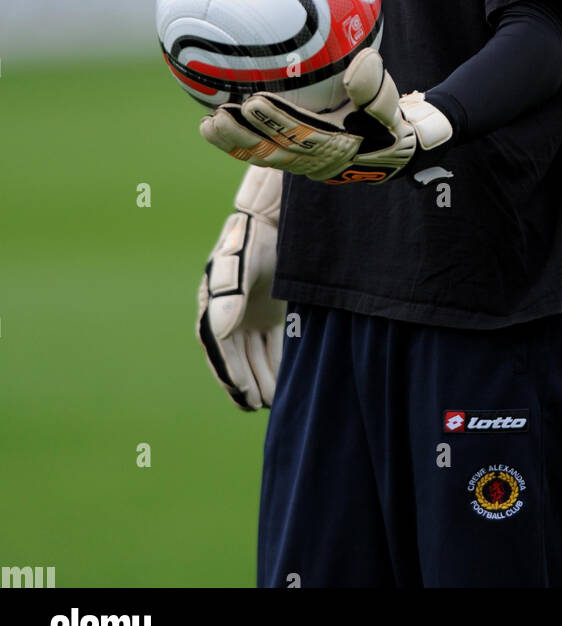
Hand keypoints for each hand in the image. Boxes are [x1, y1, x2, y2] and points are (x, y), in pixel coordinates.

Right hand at [196, 166, 283, 409]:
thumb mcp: (241, 259)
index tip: (244, 393)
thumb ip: (229, 289)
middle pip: (235, 357)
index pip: (220, 346)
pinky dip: (273, 365)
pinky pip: (268, 347)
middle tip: (256, 406)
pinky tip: (282, 384)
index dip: (231, 372)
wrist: (275, 219)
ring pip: (253, 356)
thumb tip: (219, 329)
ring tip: (270, 402)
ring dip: (260, 379)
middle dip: (244, 383)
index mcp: (213, 304)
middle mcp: (228, 314)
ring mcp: (248, 316)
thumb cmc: (255, 237)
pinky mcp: (266, 315)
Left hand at [199, 48, 451, 183]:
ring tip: (208, 124)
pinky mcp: (288, 161)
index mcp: (336, 145)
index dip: (276, 119)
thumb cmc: (387, 121)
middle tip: (221, 113)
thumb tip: (365, 59)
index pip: (301, 133)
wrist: (388, 151)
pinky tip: (212, 126)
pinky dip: (235, 144)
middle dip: (245, 133)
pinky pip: (258, 154)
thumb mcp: (390, 104)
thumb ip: (376, 87)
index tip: (254, 100)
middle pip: (273, 149)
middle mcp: (312, 159)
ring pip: (261, 156)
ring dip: (234, 142)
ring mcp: (297, 164)